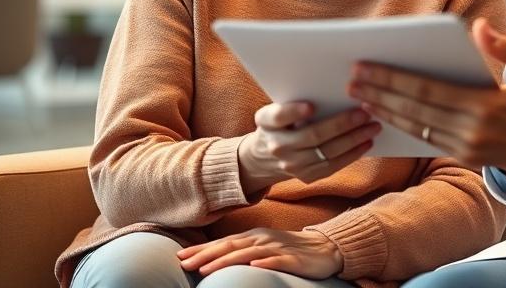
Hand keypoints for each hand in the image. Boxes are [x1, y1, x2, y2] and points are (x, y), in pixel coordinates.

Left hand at [177, 228, 342, 277]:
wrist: (325, 248)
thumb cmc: (291, 249)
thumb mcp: (263, 246)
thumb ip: (242, 250)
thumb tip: (214, 259)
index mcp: (254, 236)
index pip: (223, 242)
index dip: (201, 248)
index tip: (180, 256)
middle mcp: (263, 238)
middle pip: (230, 246)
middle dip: (205, 255)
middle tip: (185, 263)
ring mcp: (278, 247)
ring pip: (247, 254)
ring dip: (226, 261)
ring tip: (206, 269)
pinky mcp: (293, 259)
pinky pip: (277, 261)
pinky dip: (264, 263)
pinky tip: (253, 267)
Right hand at [238, 101, 381, 193]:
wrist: (264, 158)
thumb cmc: (280, 124)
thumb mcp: (276, 109)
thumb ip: (295, 100)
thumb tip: (335, 87)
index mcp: (266, 122)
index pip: (278, 116)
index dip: (294, 111)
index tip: (311, 106)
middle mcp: (277, 146)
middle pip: (312, 135)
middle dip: (341, 124)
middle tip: (364, 112)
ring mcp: (292, 165)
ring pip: (327, 153)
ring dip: (354, 140)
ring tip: (373, 127)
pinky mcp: (305, 177)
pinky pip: (332, 166)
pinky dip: (352, 155)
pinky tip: (367, 143)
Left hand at [347, 18, 505, 177]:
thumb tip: (477, 28)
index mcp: (486, 105)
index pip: (429, 91)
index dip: (394, 79)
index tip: (367, 67)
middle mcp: (472, 130)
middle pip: (415, 110)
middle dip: (380, 94)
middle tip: (351, 80)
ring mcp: (468, 148)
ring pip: (417, 128)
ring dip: (386, 112)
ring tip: (359, 98)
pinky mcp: (467, 158)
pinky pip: (427, 141)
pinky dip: (404, 129)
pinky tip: (385, 118)